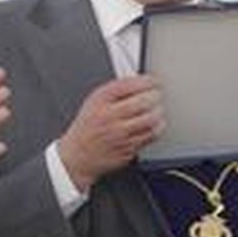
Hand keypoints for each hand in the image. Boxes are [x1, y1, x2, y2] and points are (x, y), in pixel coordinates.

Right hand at [58, 75, 163, 191]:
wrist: (78, 155)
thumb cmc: (88, 127)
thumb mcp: (94, 102)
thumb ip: (116, 90)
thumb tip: (141, 81)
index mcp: (100, 101)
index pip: (129, 85)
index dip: (147, 81)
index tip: (154, 82)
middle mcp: (110, 117)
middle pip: (143, 102)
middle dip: (156, 96)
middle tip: (157, 95)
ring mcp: (119, 135)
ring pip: (151, 120)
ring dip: (159, 113)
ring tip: (158, 110)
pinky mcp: (127, 149)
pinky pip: (150, 137)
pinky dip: (157, 128)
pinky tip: (155, 124)